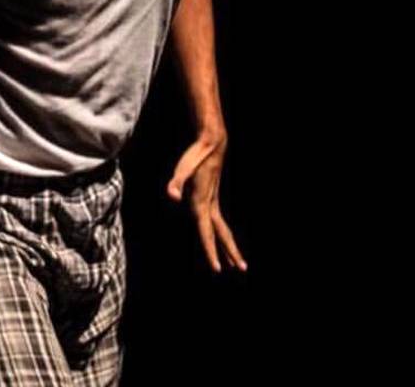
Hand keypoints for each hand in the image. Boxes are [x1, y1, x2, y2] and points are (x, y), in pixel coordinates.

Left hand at [166, 132, 247, 272]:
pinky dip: (222, 232)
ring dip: (229, 245)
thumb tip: (172, 197)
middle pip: (221, 234)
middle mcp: (209, 205)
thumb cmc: (194, 156)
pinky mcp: (212, 196)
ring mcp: (212, 200)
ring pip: (222, 228)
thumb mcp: (182, 170)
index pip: (206, 233)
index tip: (217, 269)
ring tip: (237, 262)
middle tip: (242, 269)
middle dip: (230, 253)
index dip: (210, 251)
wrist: (212, 144)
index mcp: (201, 203)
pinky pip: (217, 220)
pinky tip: (221, 237)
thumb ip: (176, 183)